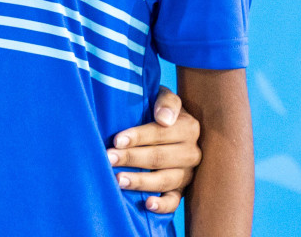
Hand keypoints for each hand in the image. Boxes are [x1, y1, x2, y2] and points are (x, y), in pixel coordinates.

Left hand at [107, 85, 200, 213]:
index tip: (117, 140)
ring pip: (165, 179)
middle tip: (109, 158)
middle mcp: (191, 152)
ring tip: (119, 180)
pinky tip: (147, 204)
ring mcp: (187, 173)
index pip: (161, 133)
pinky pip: (175, 200)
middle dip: (132, 158)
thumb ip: (166, 101)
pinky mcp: (182, 190)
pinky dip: (163, 204)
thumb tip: (164, 118)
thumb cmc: (157, 107)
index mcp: (188, 127)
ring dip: (141, 181)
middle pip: (160, 157)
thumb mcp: (163, 95)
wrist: (168, 122)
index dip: (138, 136)